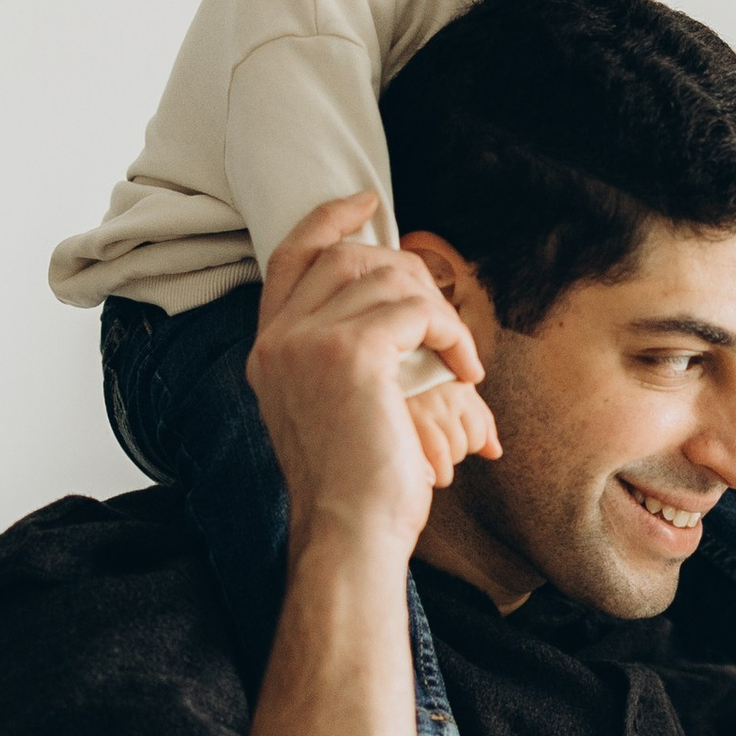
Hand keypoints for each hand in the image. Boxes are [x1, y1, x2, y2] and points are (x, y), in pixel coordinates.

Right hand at [247, 196, 496, 561]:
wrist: (351, 532)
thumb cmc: (357, 488)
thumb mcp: (334, 411)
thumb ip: (340, 357)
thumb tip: (396, 309)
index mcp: (268, 351)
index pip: (291, 256)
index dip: (331, 220)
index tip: (369, 202)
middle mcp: (279, 339)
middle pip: (347, 256)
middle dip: (408, 272)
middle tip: (444, 315)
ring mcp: (308, 342)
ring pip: (388, 278)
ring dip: (440, 311)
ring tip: (461, 357)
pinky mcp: (350, 353)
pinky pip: (418, 310)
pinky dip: (452, 333)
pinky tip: (466, 370)